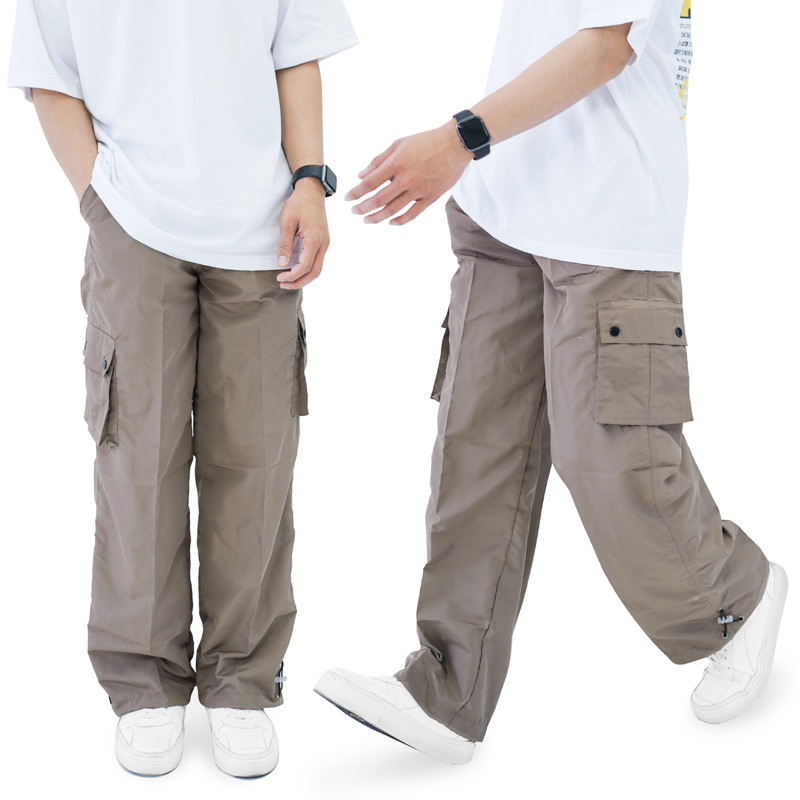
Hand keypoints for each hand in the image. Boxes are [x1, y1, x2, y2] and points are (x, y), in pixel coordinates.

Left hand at [276, 179, 329, 289]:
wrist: (312, 191)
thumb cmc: (299, 204)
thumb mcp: (287, 222)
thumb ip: (285, 244)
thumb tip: (282, 264)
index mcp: (314, 239)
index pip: (305, 265)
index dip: (292, 275)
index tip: (280, 277)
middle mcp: (323, 244)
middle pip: (314, 272)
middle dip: (299, 282)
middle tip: (284, 285)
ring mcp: (325, 244)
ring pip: (318, 269)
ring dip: (304, 278)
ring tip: (289, 281)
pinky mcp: (323, 242)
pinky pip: (318, 261)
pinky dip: (308, 270)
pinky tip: (297, 270)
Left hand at [346, 120, 472, 225]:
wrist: (455, 144)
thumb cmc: (426, 141)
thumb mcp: (399, 144)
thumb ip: (379, 160)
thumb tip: (361, 175)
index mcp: (396, 164)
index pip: (369, 183)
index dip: (356, 193)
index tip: (348, 198)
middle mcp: (406, 179)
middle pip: (378, 200)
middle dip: (363, 208)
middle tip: (354, 211)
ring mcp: (419, 190)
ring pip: (393, 210)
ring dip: (377, 217)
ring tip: (367, 220)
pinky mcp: (430, 197)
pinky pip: (412, 214)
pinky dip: (400, 221)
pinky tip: (391, 222)